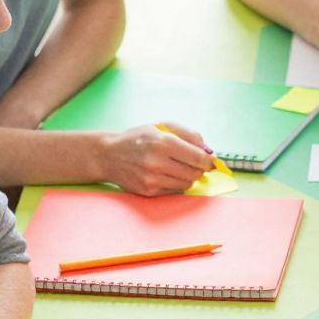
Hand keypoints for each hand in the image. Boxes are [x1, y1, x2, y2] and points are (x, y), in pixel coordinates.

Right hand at [100, 123, 214, 195]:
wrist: (109, 155)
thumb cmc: (138, 138)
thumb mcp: (162, 127)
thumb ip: (189, 135)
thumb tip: (209, 150)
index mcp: (162, 142)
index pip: (198, 158)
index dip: (208, 160)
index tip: (207, 160)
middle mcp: (157, 162)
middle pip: (195, 173)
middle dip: (198, 168)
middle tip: (191, 162)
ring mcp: (152, 179)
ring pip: (187, 183)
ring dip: (188, 176)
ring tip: (176, 167)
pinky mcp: (149, 191)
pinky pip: (175, 191)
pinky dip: (176, 184)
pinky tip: (166, 174)